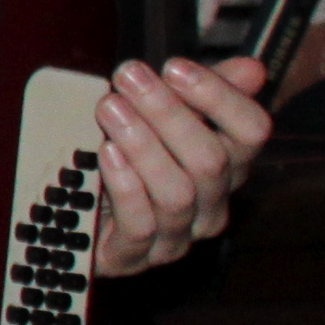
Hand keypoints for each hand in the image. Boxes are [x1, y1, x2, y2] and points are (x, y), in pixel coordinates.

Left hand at [89, 53, 272, 277]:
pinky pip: (140, 225)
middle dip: (168, 113)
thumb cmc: (123, 155)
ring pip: (177, 193)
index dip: (220, 97)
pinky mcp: (135, 258)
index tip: (174, 66)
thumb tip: (251, 69)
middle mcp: (212, 205)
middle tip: (129, 77)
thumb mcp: (156, 117)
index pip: (252, 132)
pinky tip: (106, 154)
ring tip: (110, 108)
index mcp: (228, 166)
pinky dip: (125, 185)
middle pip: (211, 160)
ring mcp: (177, 236)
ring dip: (142, 145)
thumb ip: (197, 92)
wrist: (72, 209)